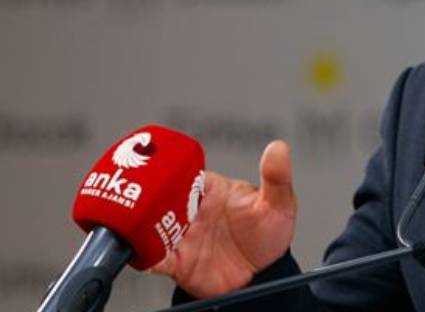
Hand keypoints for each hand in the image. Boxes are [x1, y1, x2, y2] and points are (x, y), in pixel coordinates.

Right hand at [150, 140, 297, 298]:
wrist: (261, 276)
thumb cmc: (267, 233)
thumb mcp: (279, 204)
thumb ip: (277, 177)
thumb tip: (278, 148)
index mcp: (212, 190)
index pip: (185, 174)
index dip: (173, 172)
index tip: (164, 172)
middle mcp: (192, 210)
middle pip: (161, 198)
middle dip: (151, 197)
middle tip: (147, 199)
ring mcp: (182, 235)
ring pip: (151, 224)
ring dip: (144, 223)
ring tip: (144, 223)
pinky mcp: (176, 261)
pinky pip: (153, 256)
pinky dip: (146, 253)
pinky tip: (148, 251)